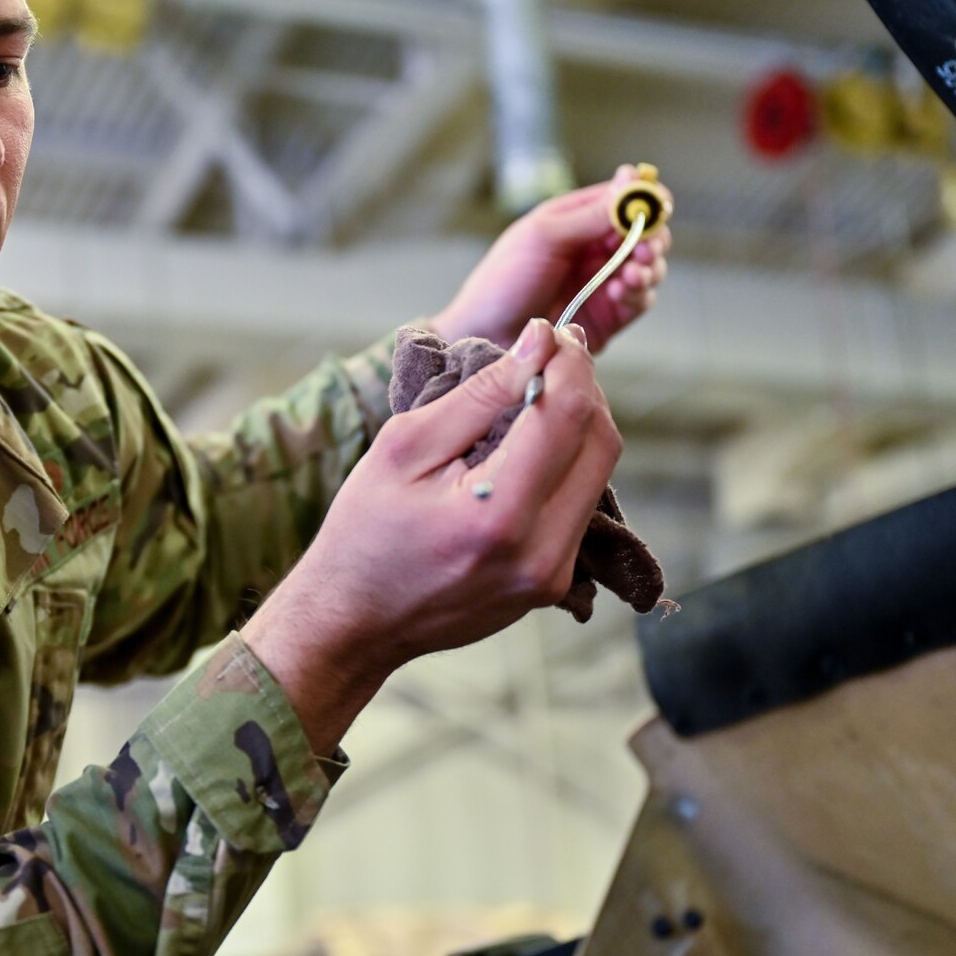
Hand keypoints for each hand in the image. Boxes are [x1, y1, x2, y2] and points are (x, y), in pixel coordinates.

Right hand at [243, 321, 620, 752]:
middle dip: (581, 387)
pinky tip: (526, 448)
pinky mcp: (552, 583)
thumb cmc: (364, 532)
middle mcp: (540, 551)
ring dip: (577, 423)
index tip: (545, 333)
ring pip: (599, 471)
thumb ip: (477, 396)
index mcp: (498, 514)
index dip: (566, 361)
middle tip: (548, 356)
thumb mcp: (404, 448)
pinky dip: (564, 463)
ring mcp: (553, 574)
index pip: (567, 414)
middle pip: (601, 441)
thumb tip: (536, 346)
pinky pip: (580, 505)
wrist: (354, 622)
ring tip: (534, 396)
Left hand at [429, 165, 672, 354]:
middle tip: (646, 246)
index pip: (624, 199)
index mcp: (577, 219)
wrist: (485, 335)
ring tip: (633, 272)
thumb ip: (589, 215)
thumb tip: (631, 180)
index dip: (645, 198)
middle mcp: (595, 248)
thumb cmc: (503, 280)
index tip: (656, 203)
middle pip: (646, 232)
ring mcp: (604, 281)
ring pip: (649, 266)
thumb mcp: (543, 237)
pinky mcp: (609, 315)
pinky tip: (621, 291)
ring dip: (649, 266)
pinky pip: (640, 300)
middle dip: (652, 236)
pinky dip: (638, 293)